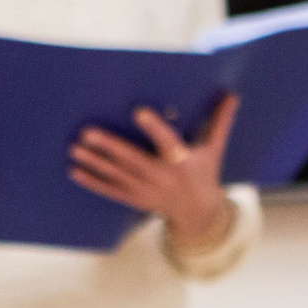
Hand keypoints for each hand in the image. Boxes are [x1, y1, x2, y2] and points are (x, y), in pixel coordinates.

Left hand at [69, 94, 237, 252]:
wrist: (198, 213)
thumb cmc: (205, 173)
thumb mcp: (215, 149)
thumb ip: (220, 121)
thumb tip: (232, 94)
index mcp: (183, 162)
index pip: (168, 143)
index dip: (154, 128)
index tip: (138, 111)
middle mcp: (163, 178)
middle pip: (133, 160)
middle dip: (109, 147)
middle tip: (86, 132)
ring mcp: (147, 191)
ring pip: (117, 175)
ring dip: (95, 163)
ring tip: (75, 149)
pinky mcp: (136, 199)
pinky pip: (111, 190)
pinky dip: (93, 182)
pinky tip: (75, 171)